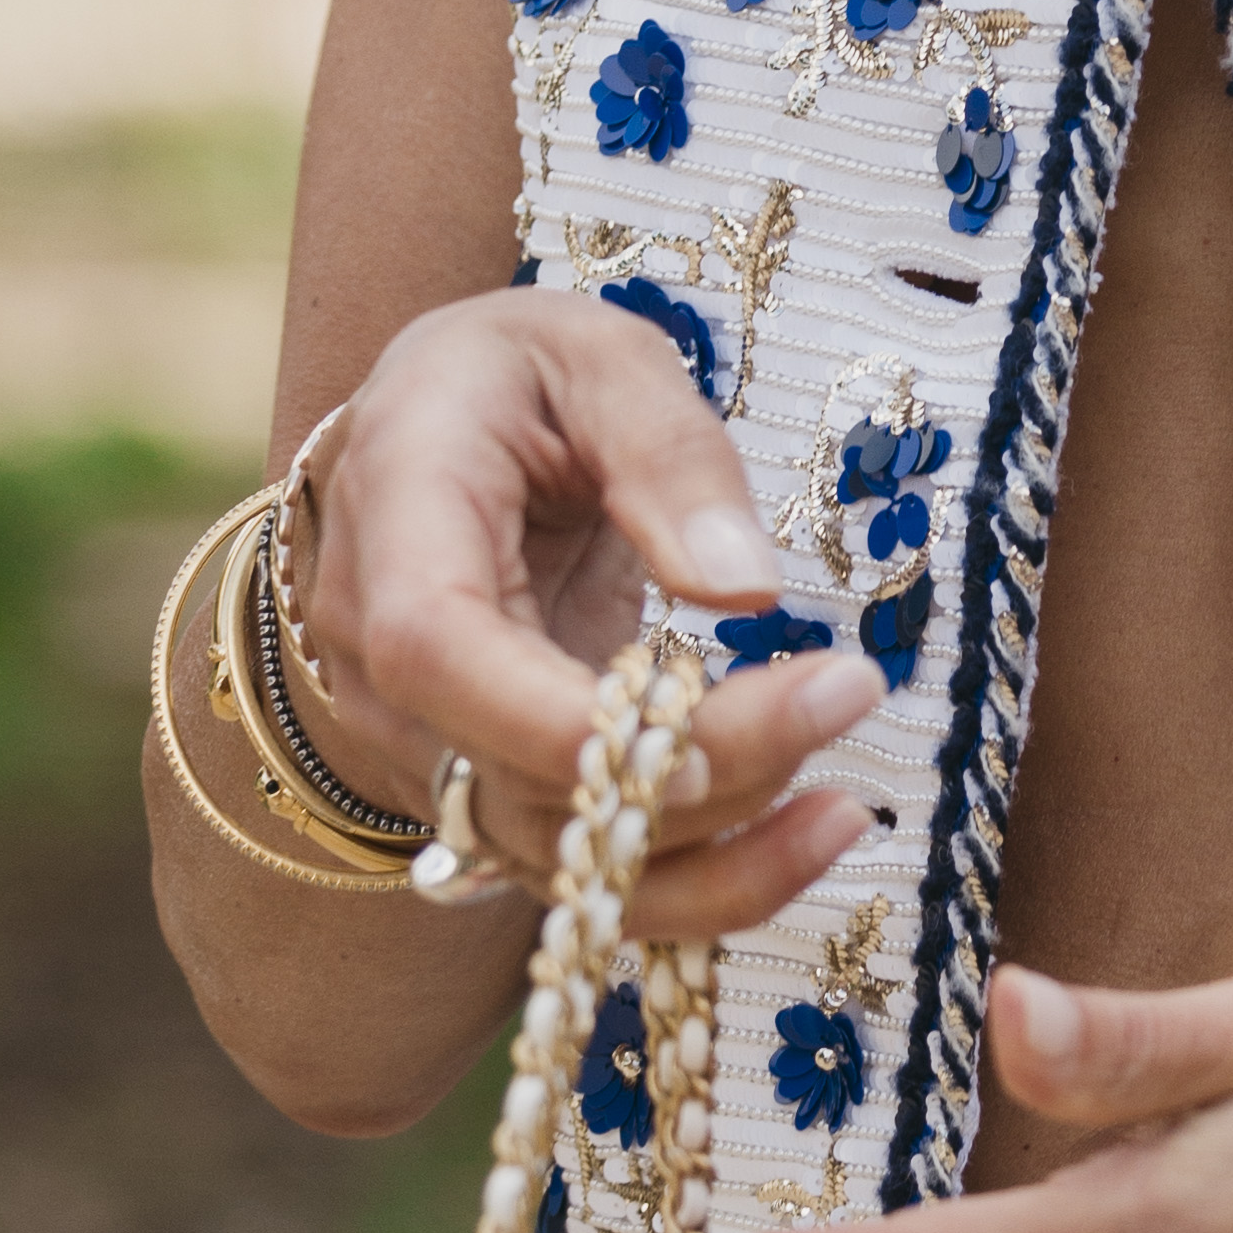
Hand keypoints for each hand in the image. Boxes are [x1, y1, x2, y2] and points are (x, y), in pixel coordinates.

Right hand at [287, 292, 883, 948]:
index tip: (707, 735)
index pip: (439, 653)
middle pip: (520, 772)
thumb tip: (743, 591)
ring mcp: (430, 746)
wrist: (435, 430)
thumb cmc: (514, 379)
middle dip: (696, 770)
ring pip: (559, 852)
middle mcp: (386, 665)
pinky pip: (588, 867)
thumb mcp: (599, 357)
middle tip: (845, 694)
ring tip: (845, 810)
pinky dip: (702, 876)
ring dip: (710, 853)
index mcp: (397, 521)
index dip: (555, 721)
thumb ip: (667, 453)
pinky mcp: (492, 790)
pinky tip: (810, 836)